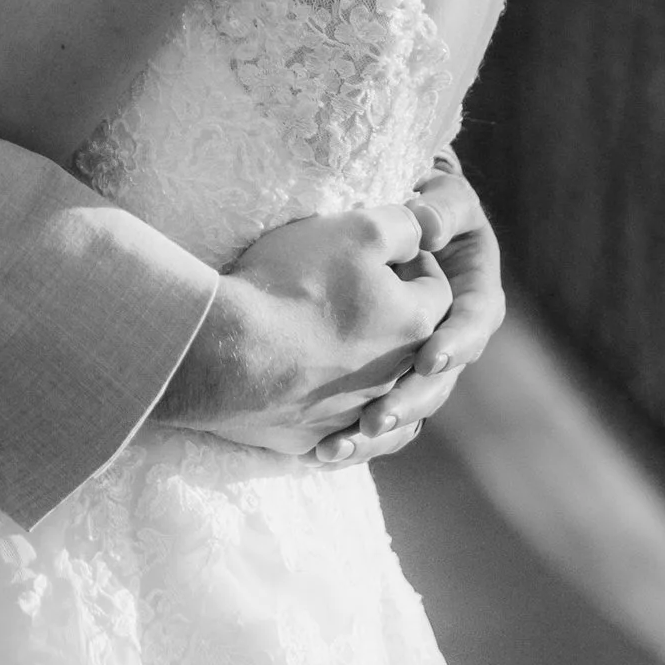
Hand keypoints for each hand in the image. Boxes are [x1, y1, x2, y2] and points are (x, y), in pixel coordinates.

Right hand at [160, 201, 452, 461]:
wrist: (227, 352)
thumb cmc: (294, 284)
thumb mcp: (356, 230)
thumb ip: (403, 225)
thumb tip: (425, 227)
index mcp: (415, 325)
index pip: (437, 289)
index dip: (416, 262)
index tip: (386, 251)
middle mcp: (395, 376)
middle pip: (413, 342)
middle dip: (398, 317)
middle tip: (365, 293)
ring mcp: (355, 414)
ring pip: (386, 398)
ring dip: (377, 377)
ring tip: (354, 355)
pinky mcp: (315, 439)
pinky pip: (345, 438)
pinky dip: (346, 426)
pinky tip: (332, 413)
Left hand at [315, 158, 505, 465]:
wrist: (397, 219)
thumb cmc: (423, 202)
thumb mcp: (441, 197)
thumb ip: (443, 207)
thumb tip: (431, 226)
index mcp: (474, 298)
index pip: (473, 325)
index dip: (455, 343)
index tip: (428, 356)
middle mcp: (451, 339)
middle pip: (439, 382)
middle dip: (409, 401)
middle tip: (377, 419)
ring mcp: (418, 363)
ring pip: (408, 409)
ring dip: (379, 431)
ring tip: (342, 445)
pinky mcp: (386, 378)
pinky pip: (378, 418)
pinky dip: (355, 438)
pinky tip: (322, 453)